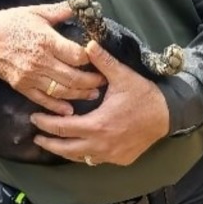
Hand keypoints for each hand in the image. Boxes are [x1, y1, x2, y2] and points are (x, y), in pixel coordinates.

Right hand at [0, 3, 105, 114]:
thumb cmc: (14, 23)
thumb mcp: (39, 12)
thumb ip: (63, 10)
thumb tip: (85, 0)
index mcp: (47, 41)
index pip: (76, 55)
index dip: (91, 58)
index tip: (99, 58)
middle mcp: (41, 62)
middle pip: (73, 76)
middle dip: (91, 81)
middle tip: (104, 81)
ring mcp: (31, 76)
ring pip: (61, 91)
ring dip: (79, 94)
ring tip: (93, 94)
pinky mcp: (23, 87)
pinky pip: (43, 100)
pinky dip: (57, 107)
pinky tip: (69, 110)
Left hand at [30, 41, 168, 165]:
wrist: (168, 115)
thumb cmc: (143, 95)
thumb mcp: (122, 76)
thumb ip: (103, 61)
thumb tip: (87, 44)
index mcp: (97, 125)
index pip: (62, 128)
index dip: (46, 124)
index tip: (34, 119)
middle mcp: (100, 145)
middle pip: (66, 149)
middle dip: (49, 143)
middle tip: (37, 136)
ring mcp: (110, 155)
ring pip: (80, 158)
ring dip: (65, 151)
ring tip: (54, 144)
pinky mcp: (119, 160)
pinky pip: (96, 159)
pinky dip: (85, 154)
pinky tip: (81, 146)